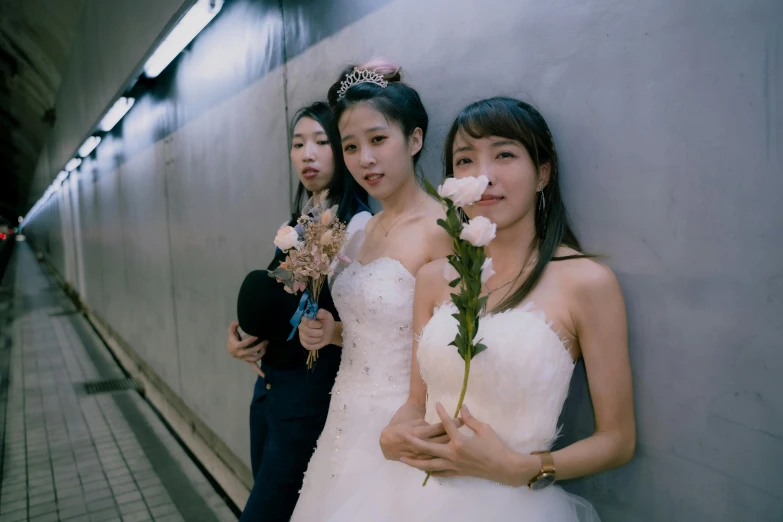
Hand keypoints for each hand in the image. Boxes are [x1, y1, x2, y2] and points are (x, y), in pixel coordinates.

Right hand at [227, 321, 267, 377]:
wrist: (231, 348)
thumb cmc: (232, 339)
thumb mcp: (231, 332)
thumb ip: (233, 326)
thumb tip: (237, 322)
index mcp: (236, 347)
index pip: (244, 344)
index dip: (251, 339)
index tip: (257, 335)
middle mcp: (241, 354)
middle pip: (252, 351)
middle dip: (260, 345)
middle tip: (266, 340)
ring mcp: (245, 358)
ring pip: (255, 358)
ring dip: (262, 353)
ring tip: (266, 346)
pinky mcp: (248, 361)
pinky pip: (254, 367)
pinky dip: (259, 371)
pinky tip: (264, 376)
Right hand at [298, 309, 334, 350]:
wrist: (329, 332)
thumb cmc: (327, 323)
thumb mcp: (327, 316)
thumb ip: (323, 313)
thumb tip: (318, 313)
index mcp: (305, 319)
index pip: (307, 322)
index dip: (315, 324)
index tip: (320, 325)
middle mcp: (301, 327)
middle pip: (308, 332)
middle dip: (318, 333)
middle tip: (322, 331)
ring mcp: (302, 336)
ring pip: (308, 340)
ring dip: (318, 339)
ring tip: (321, 336)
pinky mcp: (304, 344)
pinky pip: (308, 347)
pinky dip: (316, 345)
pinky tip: (319, 342)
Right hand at [380, 417, 463, 461]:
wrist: (386, 441)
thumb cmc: (399, 424)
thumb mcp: (411, 414)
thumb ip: (425, 411)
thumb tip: (437, 409)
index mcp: (420, 432)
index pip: (440, 427)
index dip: (451, 421)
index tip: (462, 417)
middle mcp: (422, 445)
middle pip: (443, 440)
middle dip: (455, 434)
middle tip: (465, 429)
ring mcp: (423, 455)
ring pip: (441, 452)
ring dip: (451, 447)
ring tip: (463, 443)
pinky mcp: (423, 461)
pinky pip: (435, 463)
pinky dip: (444, 461)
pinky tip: (454, 461)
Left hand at [399, 403, 537, 485]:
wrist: (504, 467)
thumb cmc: (496, 447)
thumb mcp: (484, 429)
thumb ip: (470, 419)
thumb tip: (462, 407)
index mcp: (460, 442)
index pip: (447, 425)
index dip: (441, 413)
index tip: (436, 403)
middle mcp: (453, 455)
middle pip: (428, 448)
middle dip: (413, 442)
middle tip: (402, 436)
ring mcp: (453, 465)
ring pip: (429, 464)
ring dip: (415, 461)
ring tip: (403, 458)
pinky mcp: (457, 473)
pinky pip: (439, 472)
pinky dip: (429, 470)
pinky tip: (422, 468)